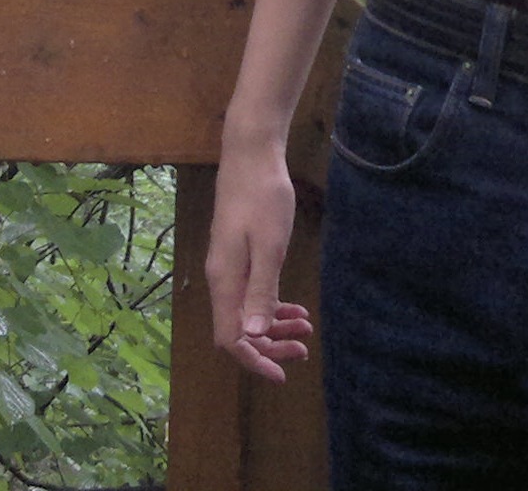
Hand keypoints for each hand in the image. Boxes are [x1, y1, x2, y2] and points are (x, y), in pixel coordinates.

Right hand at [206, 136, 312, 382]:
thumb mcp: (269, 244)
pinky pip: (251, 292)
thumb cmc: (263, 196)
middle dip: (270, 345)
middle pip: (239, 329)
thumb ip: (261, 289)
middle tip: (304, 349)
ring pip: (246, 311)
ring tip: (306, 328)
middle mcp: (221, 278)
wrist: (251, 154)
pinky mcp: (237, 252)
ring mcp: (228, 265)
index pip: (231, 338)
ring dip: (274, 325)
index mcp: (225, 281)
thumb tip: (251, 336)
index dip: (255, 360)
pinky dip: (271, 303)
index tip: (283, 373)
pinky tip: (294, 306)